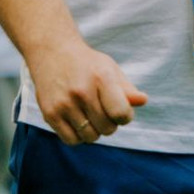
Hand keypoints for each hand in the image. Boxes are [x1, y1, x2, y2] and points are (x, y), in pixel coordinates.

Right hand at [28, 39, 147, 145]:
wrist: (53, 53)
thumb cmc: (88, 64)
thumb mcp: (110, 69)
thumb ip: (127, 89)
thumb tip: (143, 101)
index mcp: (102, 77)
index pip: (121, 113)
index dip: (125, 116)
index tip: (121, 110)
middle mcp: (82, 91)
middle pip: (107, 128)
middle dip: (110, 123)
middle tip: (103, 110)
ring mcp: (64, 103)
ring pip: (90, 137)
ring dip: (94, 131)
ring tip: (90, 115)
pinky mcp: (50, 114)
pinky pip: (71, 140)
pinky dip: (78, 136)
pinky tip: (78, 121)